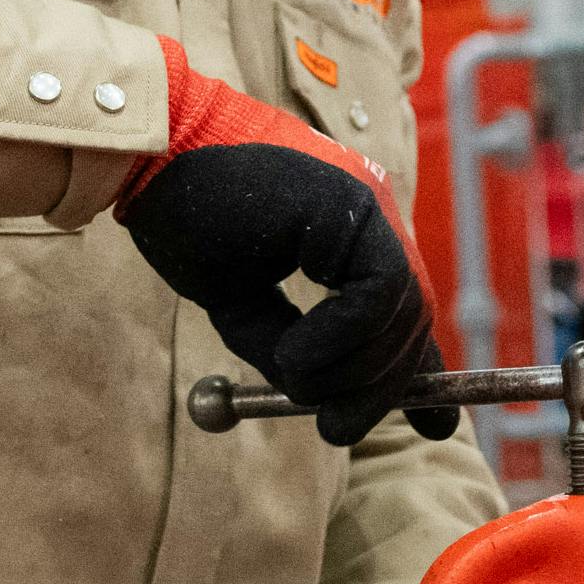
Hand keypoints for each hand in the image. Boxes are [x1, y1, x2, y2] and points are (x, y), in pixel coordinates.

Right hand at [119, 38, 452, 447]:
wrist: (149, 156)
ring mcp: (367, 206)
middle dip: (385, 386)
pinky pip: (375, 293)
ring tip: (297, 383)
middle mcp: (372, 215)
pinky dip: (342, 339)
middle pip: (411, 317)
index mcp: (351, 230)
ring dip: (354, 371)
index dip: (418, 370)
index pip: (402, 306)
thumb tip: (326, 402)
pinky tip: (295, 355)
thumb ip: (291, 350)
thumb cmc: (185, 218)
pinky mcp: (350, 206)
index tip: (434, 425)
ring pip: (401, 311)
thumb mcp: (245, 304)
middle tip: (339, 427)